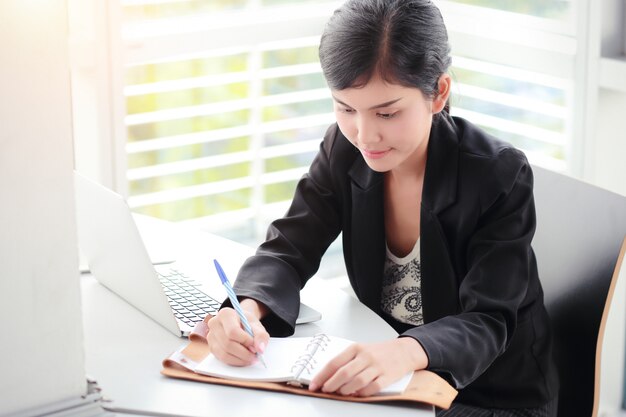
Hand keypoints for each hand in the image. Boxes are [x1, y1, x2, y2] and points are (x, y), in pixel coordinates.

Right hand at [206, 299, 269, 365]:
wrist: (240, 324)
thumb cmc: (247, 324)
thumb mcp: (257, 326)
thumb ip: (261, 336)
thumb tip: (260, 349)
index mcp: (225, 314)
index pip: (233, 331)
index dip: (245, 341)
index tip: (255, 346)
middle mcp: (214, 324)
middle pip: (228, 344)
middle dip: (244, 353)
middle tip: (255, 355)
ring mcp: (211, 336)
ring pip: (224, 353)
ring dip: (240, 359)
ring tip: (251, 358)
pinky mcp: (212, 347)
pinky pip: (222, 359)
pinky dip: (235, 361)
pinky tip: (244, 359)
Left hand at [308, 337, 427, 396]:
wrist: (404, 351)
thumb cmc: (379, 352)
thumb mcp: (361, 350)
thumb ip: (346, 361)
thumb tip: (328, 377)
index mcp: (356, 348)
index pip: (334, 362)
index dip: (322, 375)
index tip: (314, 384)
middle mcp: (366, 356)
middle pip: (344, 373)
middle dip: (331, 384)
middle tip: (325, 390)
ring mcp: (377, 367)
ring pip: (357, 381)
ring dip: (346, 390)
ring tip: (341, 393)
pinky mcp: (387, 377)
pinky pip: (372, 388)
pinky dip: (362, 393)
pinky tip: (357, 394)